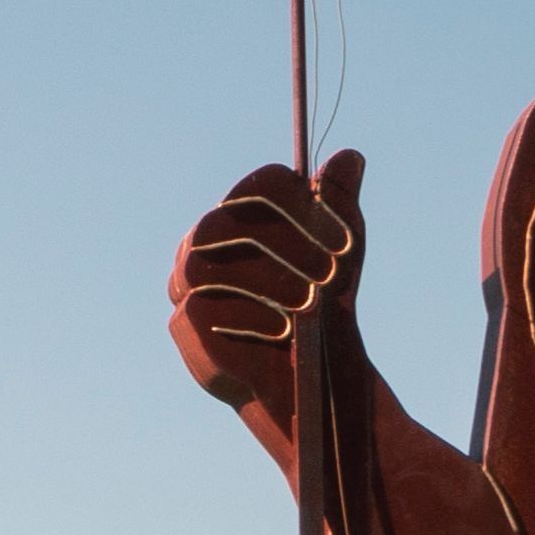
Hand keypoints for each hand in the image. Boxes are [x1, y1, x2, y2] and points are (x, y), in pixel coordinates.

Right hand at [169, 151, 367, 415]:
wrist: (310, 377)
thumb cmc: (322, 307)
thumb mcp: (341, 253)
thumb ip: (339, 205)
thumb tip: (349, 157)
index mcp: (243, 214)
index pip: (261, 184)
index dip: (300, 202)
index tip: (339, 234)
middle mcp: (204, 242)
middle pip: (225, 220)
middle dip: (286, 244)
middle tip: (330, 271)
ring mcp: (187, 285)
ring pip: (205, 262)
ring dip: (267, 280)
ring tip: (309, 303)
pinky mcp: (185, 327)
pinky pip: (201, 307)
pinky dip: (250, 316)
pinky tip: (284, 330)